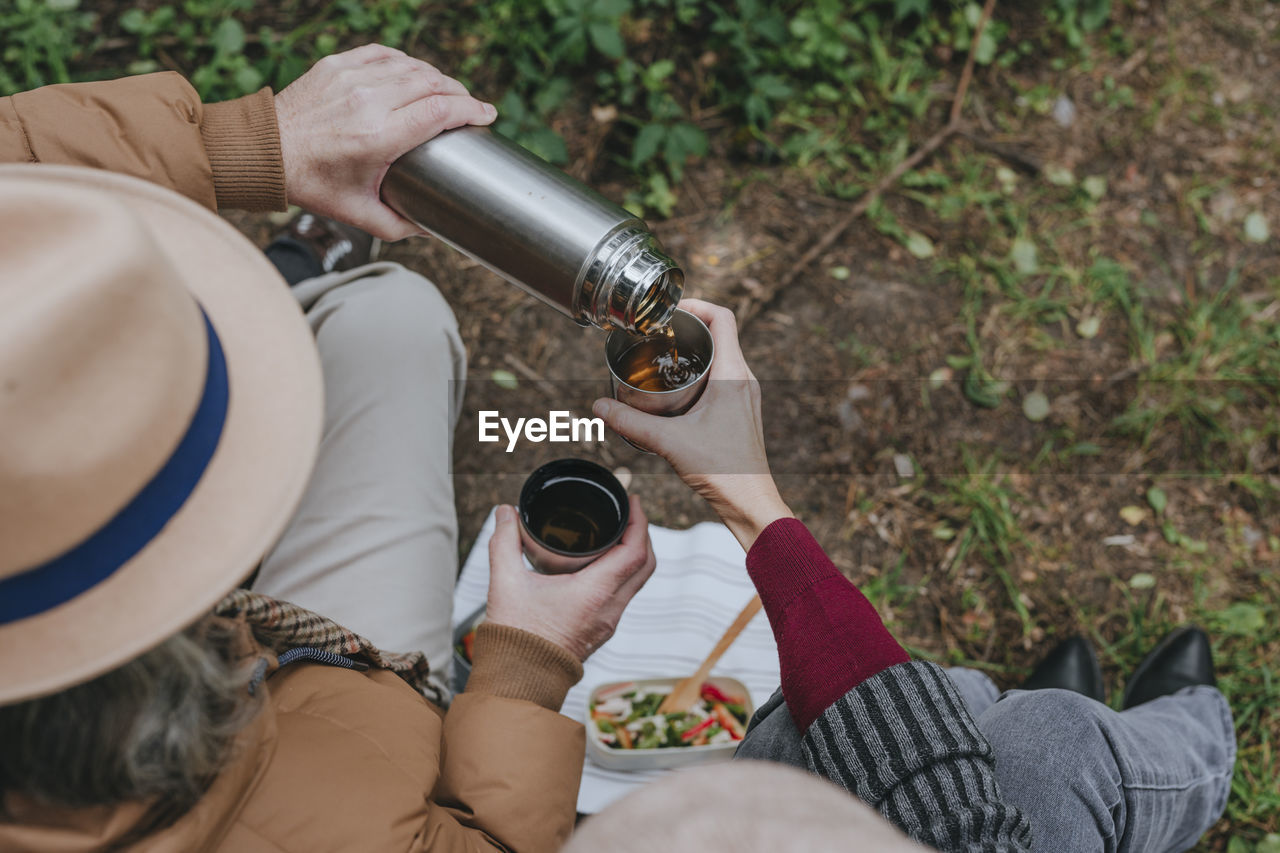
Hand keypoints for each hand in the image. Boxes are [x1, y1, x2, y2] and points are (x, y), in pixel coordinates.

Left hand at [275, 44, 494, 240]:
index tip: (487, 115)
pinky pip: (384, 55)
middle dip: (459, 93)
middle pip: (432, 83)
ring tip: (447, 92)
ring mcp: (350, 78)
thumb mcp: (359, 215)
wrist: (264, 152)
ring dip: (436, 77)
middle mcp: (367, 101)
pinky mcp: (336, 65)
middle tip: (471, 107)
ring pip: (411, 65)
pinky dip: (406, 63)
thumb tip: (432, 227)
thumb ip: (400, 226)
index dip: (471, 110)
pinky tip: (415, 74)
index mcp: (378, 136)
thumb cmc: (312, 184)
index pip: (440, 111)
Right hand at [485, 500, 655, 660]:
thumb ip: (504, 543)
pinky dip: (623, 573)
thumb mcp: (505, 583)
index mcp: (594, 593)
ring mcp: (608, 622)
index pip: (635, 553)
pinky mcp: (601, 630)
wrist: (518, 681)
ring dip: (635, 555)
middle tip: (627, 512)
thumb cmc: (514, 637)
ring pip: (637, 582)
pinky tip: (604, 563)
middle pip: (645, 566)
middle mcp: (609, 609)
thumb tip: (504, 512)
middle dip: (642, 534)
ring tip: (618, 533)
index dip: (640, 522)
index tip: (632, 501)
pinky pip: (624, 595)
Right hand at [592, 299, 791, 549]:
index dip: (696, 304)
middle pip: (720, 333)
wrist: (749, 502)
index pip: (723, 318)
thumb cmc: (723, 471)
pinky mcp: (742, 410)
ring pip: (723, 355)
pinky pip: (724, 376)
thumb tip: (598, 408)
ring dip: (695, 350)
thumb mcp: (669, 442)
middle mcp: (745, 379)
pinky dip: (702, 372)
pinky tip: (678, 389)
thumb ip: (631, 423)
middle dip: (688, 328)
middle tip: (658, 333)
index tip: (669, 310)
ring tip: (663, 356)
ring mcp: (746, 395)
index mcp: (734, 375)